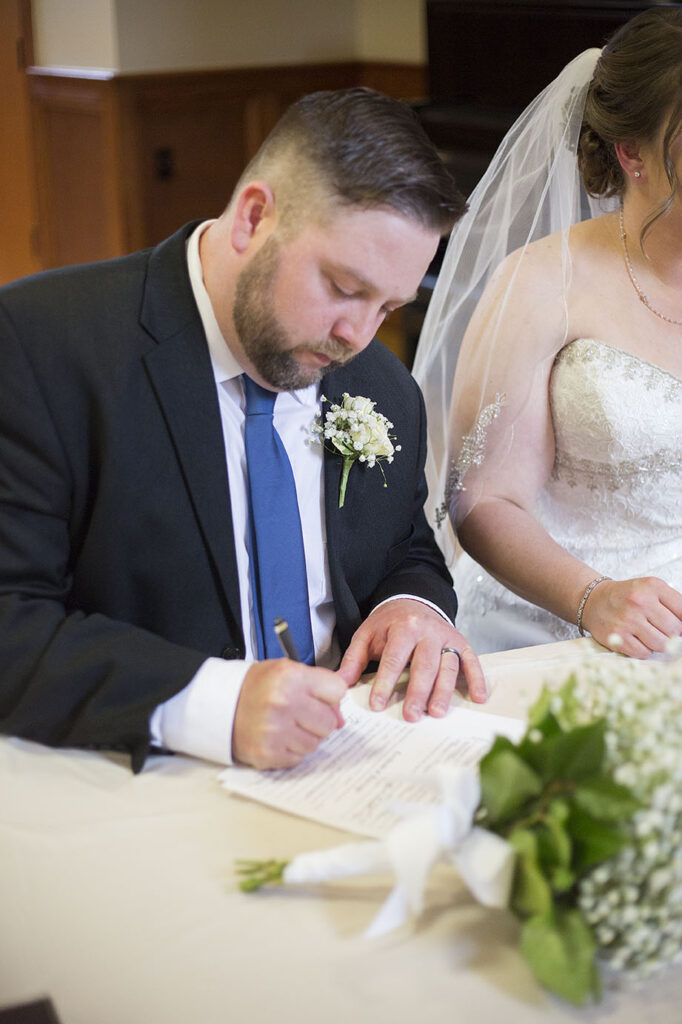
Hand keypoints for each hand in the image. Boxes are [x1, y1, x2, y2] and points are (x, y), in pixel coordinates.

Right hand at [232, 660, 346, 768]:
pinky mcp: (268, 754)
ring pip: (316, 743)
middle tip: (300, 714)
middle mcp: (284, 704)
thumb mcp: (286, 671)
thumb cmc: (257, 687)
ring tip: (286, 725)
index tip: (317, 696)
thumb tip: (340, 719)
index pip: (337, 691)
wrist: (220, 706)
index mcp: (290, 677)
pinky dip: (291, 750)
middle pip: (329, 722)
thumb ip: (318, 687)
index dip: (329, 695)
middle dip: (318, 719)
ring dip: (305, 736)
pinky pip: (298, 758)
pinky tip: (277, 737)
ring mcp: (275, 731)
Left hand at [337, 598, 486, 720]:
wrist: (412, 601)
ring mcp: (447, 637)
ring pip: (448, 666)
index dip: (385, 682)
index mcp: (403, 626)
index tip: (378, 704)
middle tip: (411, 715)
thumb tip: (341, 683)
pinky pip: (471, 661)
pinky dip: (477, 679)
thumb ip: (354, 659)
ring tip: (436, 712)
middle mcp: (428, 630)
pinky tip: (477, 698)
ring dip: (444, 691)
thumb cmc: (388, 624)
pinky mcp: (461, 643)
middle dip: (417, 692)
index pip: (394, 658)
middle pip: (424, 665)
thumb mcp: (366, 634)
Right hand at [582, 577, 681, 657]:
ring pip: (661, 644)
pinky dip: (644, 650)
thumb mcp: (651, 589)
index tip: (674, 624)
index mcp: (653, 586)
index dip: (681, 622)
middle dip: (671, 634)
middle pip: (674, 631)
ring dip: (658, 643)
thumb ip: (673, 604)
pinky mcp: (616, 637)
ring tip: (648, 634)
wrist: (594, 601)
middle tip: (659, 630)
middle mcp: (640, 601)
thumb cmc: (628, 597)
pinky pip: (644, 653)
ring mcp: (627, 620)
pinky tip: (636, 640)